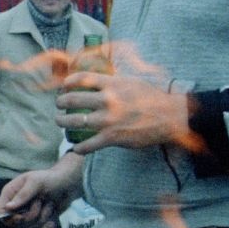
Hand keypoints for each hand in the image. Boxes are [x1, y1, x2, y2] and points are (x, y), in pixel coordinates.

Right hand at [0, 156, 83, 227]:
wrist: (69, 185)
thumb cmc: (51, 178)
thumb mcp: (36, 182)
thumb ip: (23, 194)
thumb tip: (8, 208)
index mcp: (11, 193)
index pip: (0, 211)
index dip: (9, 217)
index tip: (21, 216)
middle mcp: (16, 206)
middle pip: (14, 223)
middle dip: (31, 216)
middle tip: (41, 203)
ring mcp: (26, 216)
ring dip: (42, 219)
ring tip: (48, 205)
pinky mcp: (36, 224)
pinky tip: (51, 223)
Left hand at [56, 71, 199, 153]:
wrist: (169, 117)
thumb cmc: (151, 98)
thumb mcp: (131, 82)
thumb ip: (112, 81)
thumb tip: (95, 80)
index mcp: (112, 84)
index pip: (81, 79)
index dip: (67, 83)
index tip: (64, 87)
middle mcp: (107, 100)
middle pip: (71, 99)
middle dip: (60, 103)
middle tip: (59, 106)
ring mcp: (108, 120)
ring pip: (74, 121)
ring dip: (62, 122)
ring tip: (61, 122)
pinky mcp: (111, 138)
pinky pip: (86, 145)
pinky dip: (78, 148)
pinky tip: (77, 148)